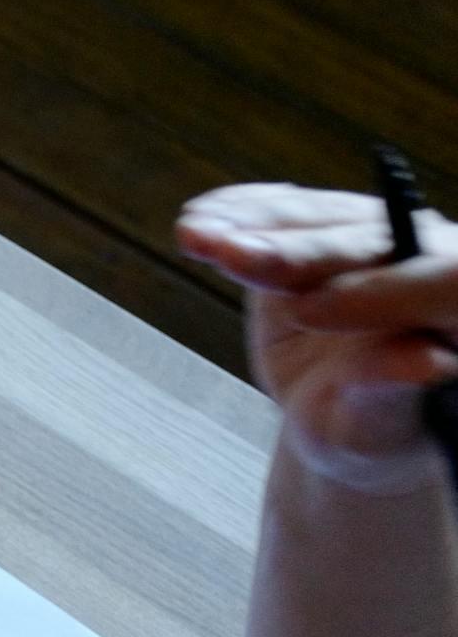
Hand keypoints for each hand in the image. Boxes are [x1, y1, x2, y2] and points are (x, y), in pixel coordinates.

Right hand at [177, 181, 457, 492]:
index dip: (381, 293)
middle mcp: (428, 256)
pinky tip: (202, 216)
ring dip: (257, 224)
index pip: (442, 284)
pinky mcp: (320, 228)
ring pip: (323, 216)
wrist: (340, 412)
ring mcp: (373, 234)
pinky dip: (240, 211)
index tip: (312, 314)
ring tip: (202, 237)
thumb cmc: (372, 426)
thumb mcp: (376, 427)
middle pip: (373, 239)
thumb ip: (392, 390)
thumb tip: (423, 363)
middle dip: (303, 249)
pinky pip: (286, 208)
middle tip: (242, 259)